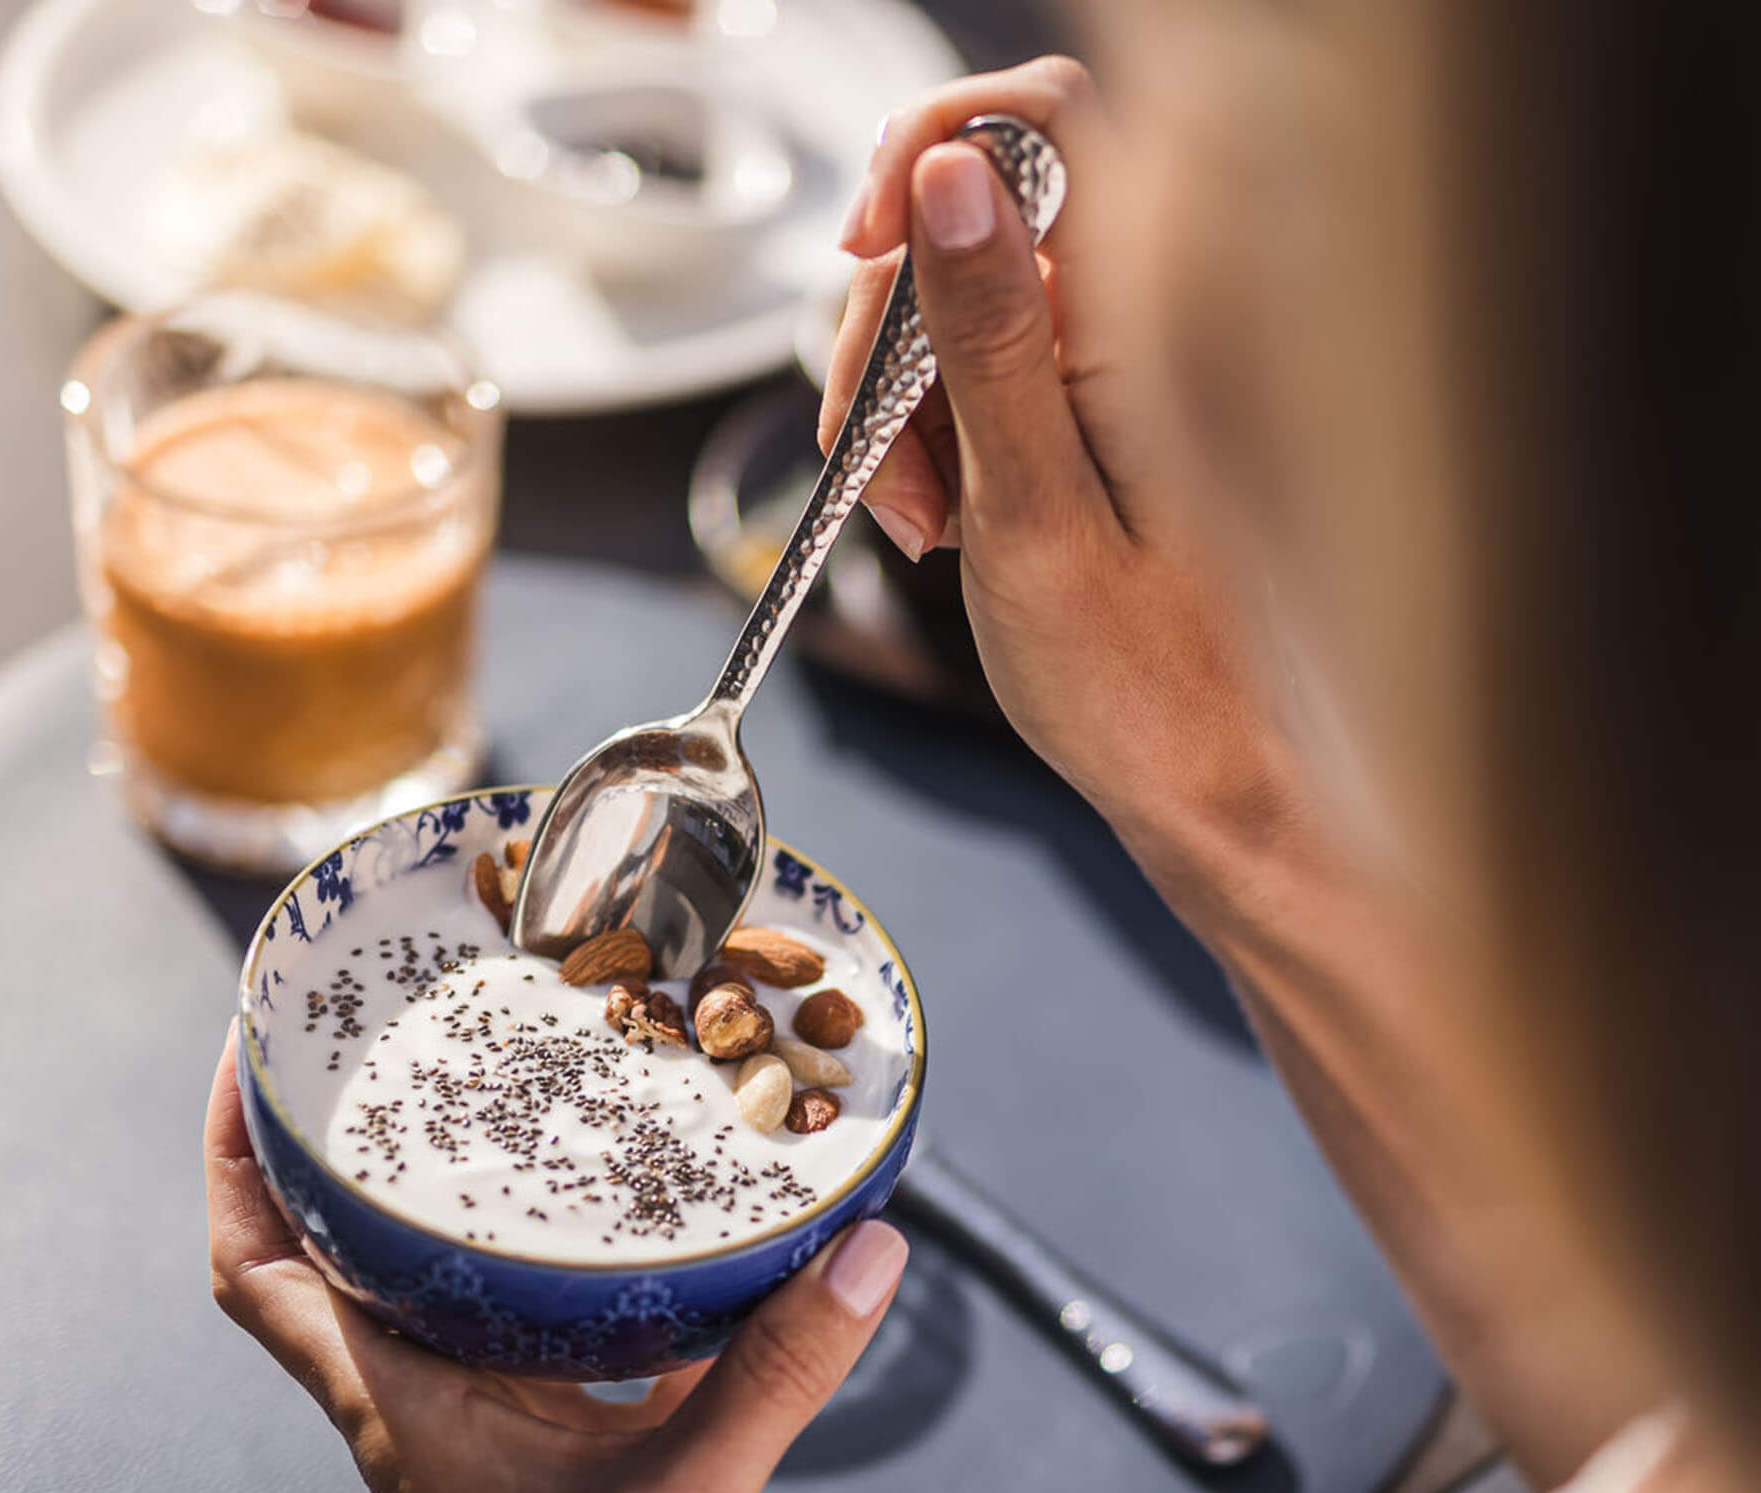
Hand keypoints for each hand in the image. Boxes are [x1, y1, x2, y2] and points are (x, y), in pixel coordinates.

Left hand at [204, 1029, 906, 1492]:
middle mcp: (437, 1415)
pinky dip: (634, 1289)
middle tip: (420, 1032)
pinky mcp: (597, 1478)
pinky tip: (706, 1247)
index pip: (261, 1266)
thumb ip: (774, 1373)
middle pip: (358, 1254)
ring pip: (484, 1294)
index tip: (261, 1047)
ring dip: (502, 1206)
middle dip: (371, 1143)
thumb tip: (857, 1250)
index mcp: (401, 1411)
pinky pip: (597, 1350)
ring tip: (558, 1104)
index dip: (238, 1152)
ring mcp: (514, 1447)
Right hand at [824, 58, 1309, 914]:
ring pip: (960, 309)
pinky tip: (935, 519)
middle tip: (864, 443)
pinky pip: (982, 376)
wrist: (1211, 783)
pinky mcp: (1092, 414)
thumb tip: (947, 181)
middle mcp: (1144, 323)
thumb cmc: (1148, 685)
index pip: (1042, 127)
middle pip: (972, 221)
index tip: (866, 243)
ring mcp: (1115, 369)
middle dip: (889, 327)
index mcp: (1152, 323)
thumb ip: (987, 341)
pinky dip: (933, 439)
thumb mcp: (1033, 511)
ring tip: (914, 519)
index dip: (935, 151)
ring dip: (902, 404)